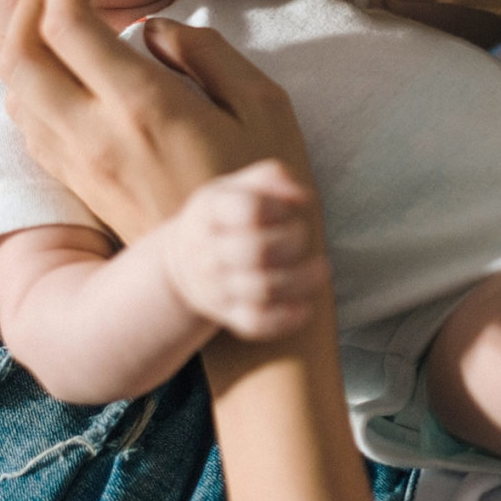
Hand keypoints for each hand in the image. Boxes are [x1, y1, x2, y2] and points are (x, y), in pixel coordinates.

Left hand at [0, 0, 317, 242]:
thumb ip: (206, 52)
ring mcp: (79, 164)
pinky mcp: (77, 186)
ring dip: (25, 48)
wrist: (232, 273)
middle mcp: (94, 134)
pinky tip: (65, 81)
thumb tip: (151, 30)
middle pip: (19, 56)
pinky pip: (27, 128)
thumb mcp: (264, 104)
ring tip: (63, 32)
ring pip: (14, 93)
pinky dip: (30, 90)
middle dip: (30, 8)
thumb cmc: (258, 186)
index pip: (66, 25)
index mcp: (143, 104)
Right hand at [165, 160, 328, 339]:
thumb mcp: (235, 186)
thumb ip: (272, 177)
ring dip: (302, 280)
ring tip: (320, 269)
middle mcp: (208, 250)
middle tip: (301, 236)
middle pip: (258, 251)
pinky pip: (257, 323)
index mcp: (210, 210)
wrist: (181, 263)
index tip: (288, 208)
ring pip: (263, 290)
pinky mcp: (228, 315)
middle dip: (293, 241)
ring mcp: (216, 286)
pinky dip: (286, 318)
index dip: (279, 208)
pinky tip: (305, 306)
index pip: (250, 209)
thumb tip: (303, 197)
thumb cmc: (222, 216)